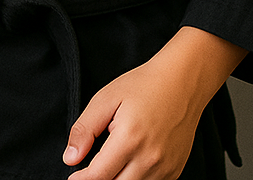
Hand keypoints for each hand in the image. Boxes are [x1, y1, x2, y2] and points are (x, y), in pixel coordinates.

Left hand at [62, 27, 246, 179]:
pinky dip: (135, 179)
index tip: (74, 176)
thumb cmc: (144, 86)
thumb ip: (85, 129)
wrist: (182, 81)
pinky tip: (129, 164)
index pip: (98, 177)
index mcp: (129, 139)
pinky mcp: (174, 171)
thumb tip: (70, 158)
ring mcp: (165, 169)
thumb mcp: (106, 98)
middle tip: (91, 170)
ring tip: (112, 163)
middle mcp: (149, 159)